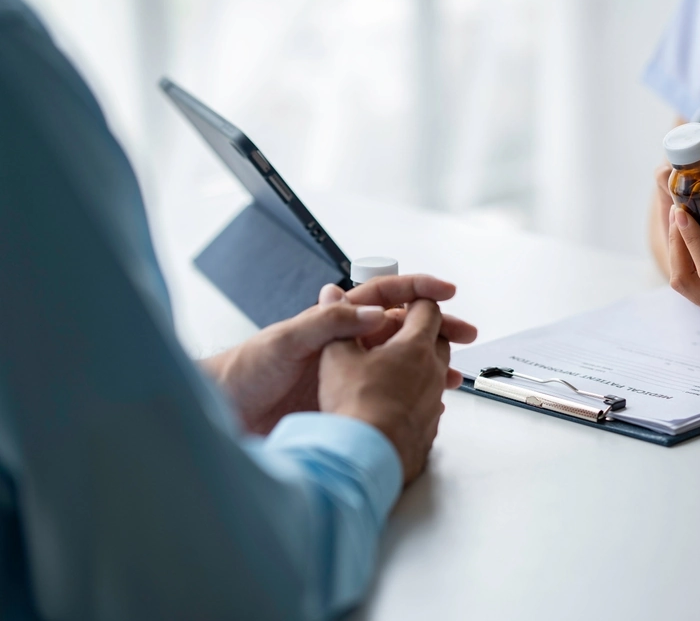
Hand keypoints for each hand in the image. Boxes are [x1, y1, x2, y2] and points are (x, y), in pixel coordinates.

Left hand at [204, 275, 475, 434]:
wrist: (230, 412)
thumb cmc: (249, 369)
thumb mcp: (286, 339)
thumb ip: (327, 323)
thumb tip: (372, 313)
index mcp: (336, 319)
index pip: (386, 294)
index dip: (418, 290)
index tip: (446, 292)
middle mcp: (348, 342)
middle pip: (404, 327)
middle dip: (438, 326)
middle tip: (466, 333)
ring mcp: (351, 371)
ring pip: (403, 361)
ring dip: (432, 363)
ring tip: (455, 373)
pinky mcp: (349, 399)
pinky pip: (392, 391)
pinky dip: (414, 393)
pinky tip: (429, 400)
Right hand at [319, 299, 452, 483]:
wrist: (368, 455)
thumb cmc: (356, 406)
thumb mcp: (337, 357)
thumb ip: (339, 324)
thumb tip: (334, 296)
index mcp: (414, 346)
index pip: (428, 310)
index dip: (418, 301)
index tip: (412, 300)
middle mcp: (432, 370)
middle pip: (438, 340)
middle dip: (424, 332)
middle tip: (408, 332)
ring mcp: (434, 399)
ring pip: (437, 372)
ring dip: (423, 366)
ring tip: (402, 368)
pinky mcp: (430, 425)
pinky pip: (430, 402)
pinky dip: (418, 396)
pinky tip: (398, 402)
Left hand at [668, 177, 699, 337]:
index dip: (692, 240)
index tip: (682, 212)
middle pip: (686, 283)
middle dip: (677, 246)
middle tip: (678, 212)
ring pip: (685, 287)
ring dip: (679, 254)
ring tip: (681, 221)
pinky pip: (695, 287)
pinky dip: (688, 262)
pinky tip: (692, 237)